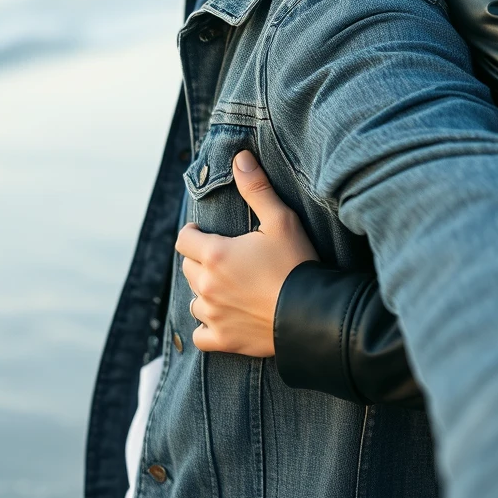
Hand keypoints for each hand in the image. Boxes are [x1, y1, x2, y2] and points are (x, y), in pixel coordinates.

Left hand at [175, 150, 318, 356]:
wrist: (313, 314)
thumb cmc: (297, 263)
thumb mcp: (281, 220)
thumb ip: (256, 188)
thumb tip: (240, 157)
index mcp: (215, 255)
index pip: (184, 239)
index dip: (194, 232)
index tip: (207, 231)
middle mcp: (206, 286)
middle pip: (188, 268)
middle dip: (202, 259)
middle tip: (226, 256)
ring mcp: (213, 315)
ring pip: (194, 299)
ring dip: (206, 291)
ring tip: (228, 285)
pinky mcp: (223, 340)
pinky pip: (200, 334)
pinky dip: (208, 325)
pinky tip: (224, 316)